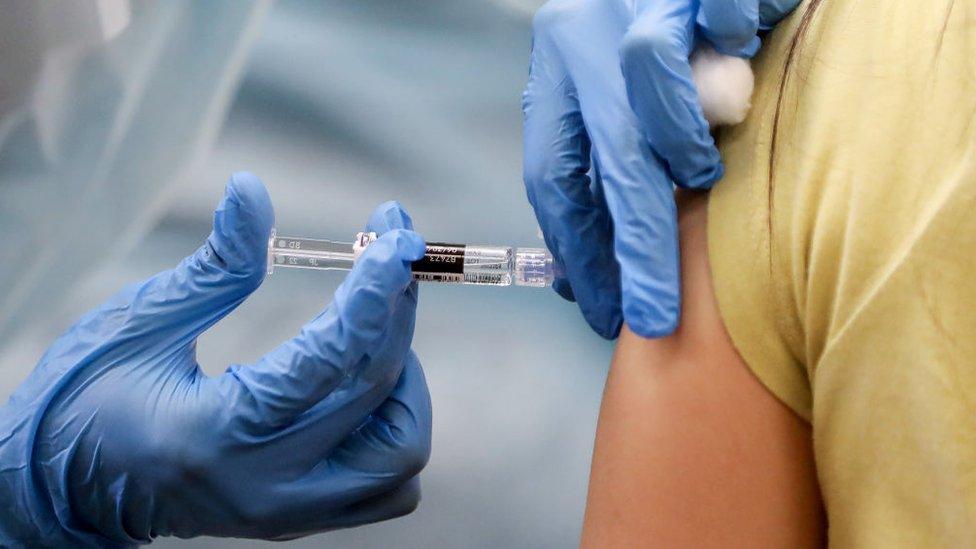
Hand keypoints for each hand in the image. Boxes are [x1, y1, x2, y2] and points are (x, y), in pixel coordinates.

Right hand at [0, 173, 431, 544]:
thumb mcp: (141, 321)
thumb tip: (254, 190)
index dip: (371, 293)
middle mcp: (264, 486)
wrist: (60, 487)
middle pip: (377, 397)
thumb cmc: (86, 396)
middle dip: (397, 314)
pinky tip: (367, 380)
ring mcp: (286, 512)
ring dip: (406, 379)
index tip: (394, 238)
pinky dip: (395, 426)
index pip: (326, 361)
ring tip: (374, 325)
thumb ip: (215, 265)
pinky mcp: (298, 518)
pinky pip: (387, 487)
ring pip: (399, 458)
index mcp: (213, 433)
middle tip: (391, 256)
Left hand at [523, 0, 797, 337]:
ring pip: (648, 78)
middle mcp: (586, 34)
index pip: (553, 176)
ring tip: (705, 172)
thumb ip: (610, 171)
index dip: (578, 251)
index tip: (603, 308)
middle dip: (633, 249)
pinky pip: (718, 16)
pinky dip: (731, 46)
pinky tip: (739, 59)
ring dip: (682, 144)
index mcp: (558, 72)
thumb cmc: (672, 50)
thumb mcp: (619, 107)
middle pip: (603, 152)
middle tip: (655, 315)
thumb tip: (593, 267)